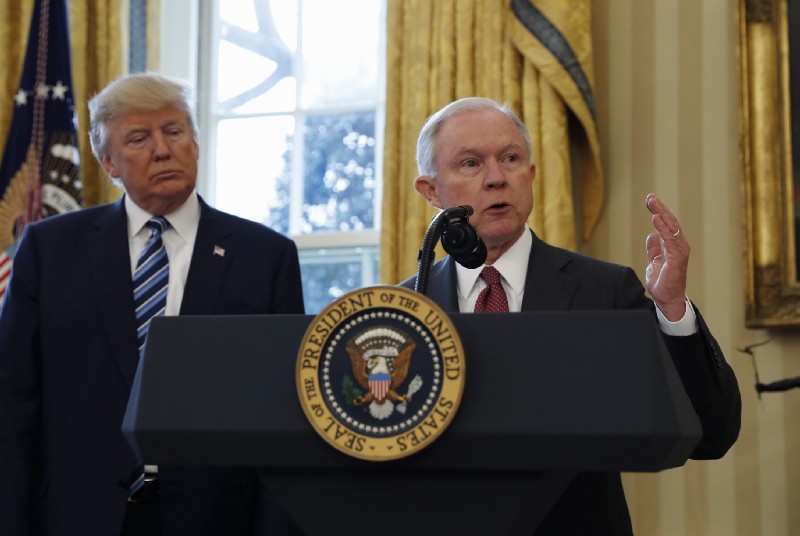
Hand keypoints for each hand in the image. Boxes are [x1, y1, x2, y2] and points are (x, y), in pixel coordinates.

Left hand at [644, 193, 689, 320]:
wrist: (667, 300)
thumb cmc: (663, 283)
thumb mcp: (654, 262)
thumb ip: (654, 249)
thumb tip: (651, 235)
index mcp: (674, 246)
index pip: (667, 225)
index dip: (659, 212)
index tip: (650, 201)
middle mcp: (679, 246)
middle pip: (670, 222)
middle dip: (660, 208)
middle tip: (650, 196)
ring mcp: (680, 251)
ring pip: (671, 227)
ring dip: (661, 213)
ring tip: (652, 202)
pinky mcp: (677, 258)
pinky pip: (670, 239)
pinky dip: (663, 227)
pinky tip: (656, 218)